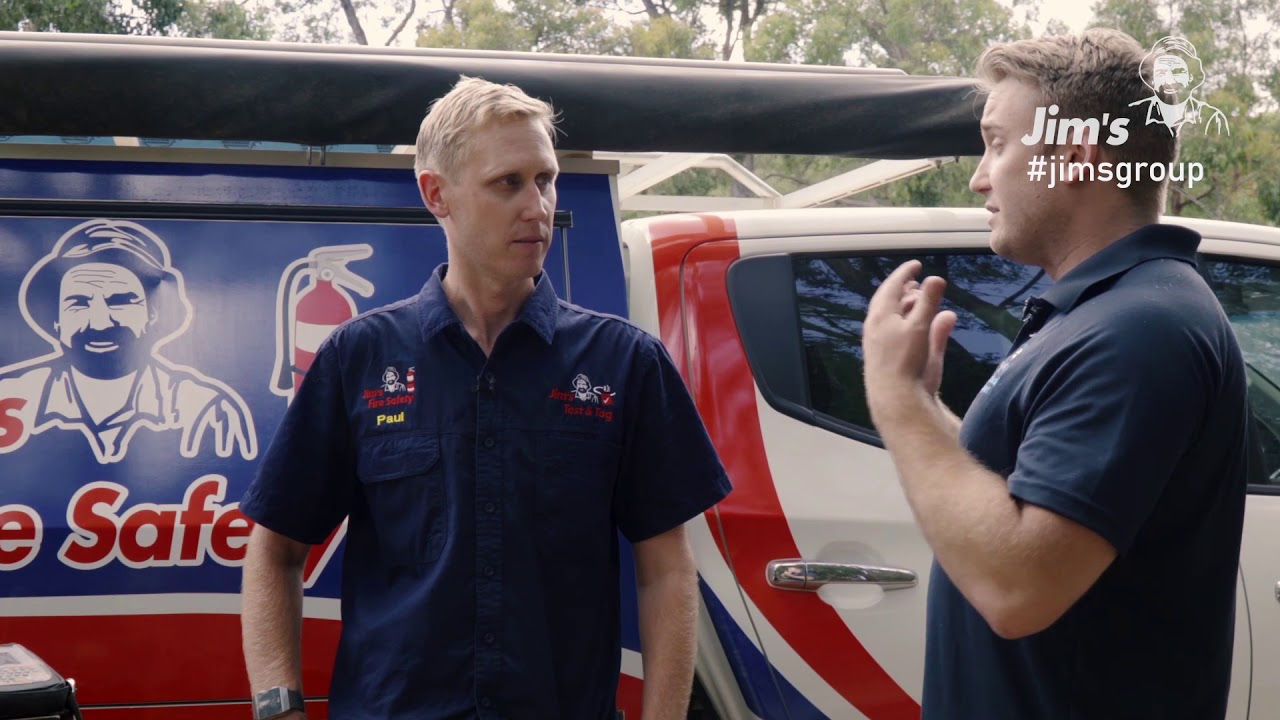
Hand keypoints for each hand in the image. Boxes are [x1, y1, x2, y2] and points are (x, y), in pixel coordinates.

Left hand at [862, 260, 956, 415]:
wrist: (895, 399)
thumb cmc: (906, 361)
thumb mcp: (920, 327)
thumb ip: (928, 302)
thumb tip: (935, 278)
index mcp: (880, 316)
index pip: (891, 286)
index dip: (904, 273)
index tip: (916, 265)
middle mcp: (876, 327)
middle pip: (888, 301)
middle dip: (903, 290)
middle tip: (916, 283)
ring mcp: (879, 343)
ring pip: (892, 317)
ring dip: (907, 306)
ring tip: (919, 300)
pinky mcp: (886, 358)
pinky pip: (898, 332)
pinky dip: (912, 323)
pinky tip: (927, 324)